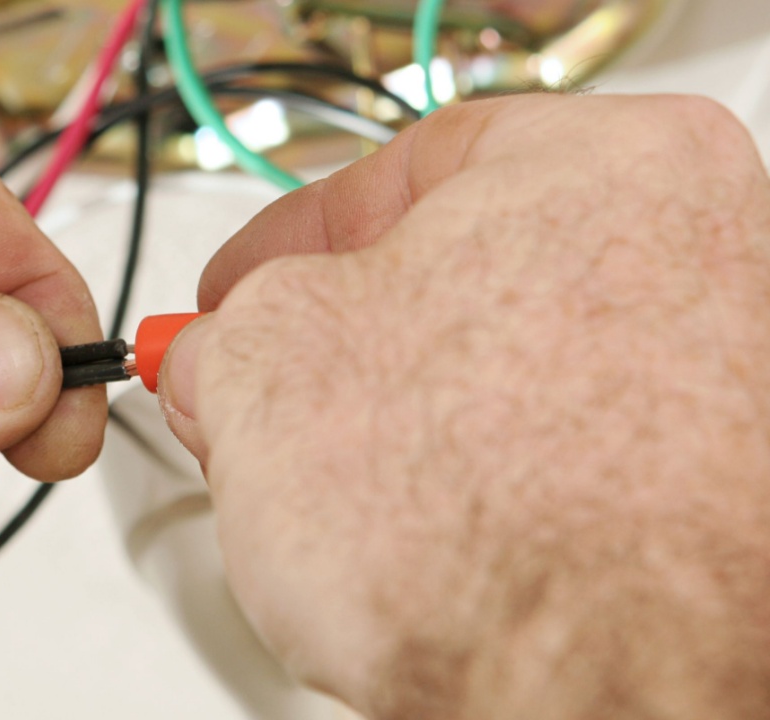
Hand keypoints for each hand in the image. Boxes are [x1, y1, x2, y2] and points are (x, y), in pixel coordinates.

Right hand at [160, 95, 769, 717]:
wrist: (617, 690)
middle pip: (461, 282)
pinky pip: (560, 471)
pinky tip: (427, 547)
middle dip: (340, 348)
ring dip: (403, 431)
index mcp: (609, 165)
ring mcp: (723, 385)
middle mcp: (700, 258)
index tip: (233, 295)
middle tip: (264, 397)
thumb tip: (215, 353)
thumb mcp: (261, 367)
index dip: (286, 242)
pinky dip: (483, 498)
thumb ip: (223, 331)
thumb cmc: (493, 522)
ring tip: (339, 502)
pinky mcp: (718, 505)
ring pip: (505, 385)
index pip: (406, 167)